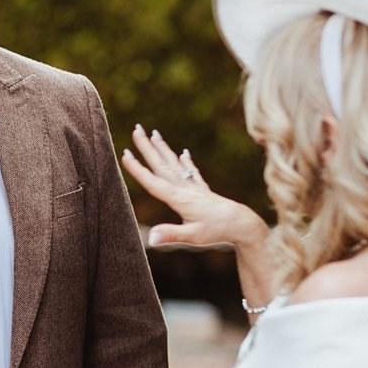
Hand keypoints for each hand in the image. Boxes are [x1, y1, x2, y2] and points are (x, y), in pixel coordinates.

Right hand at [120, 125, 265, 249]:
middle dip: (147, 147)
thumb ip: (170, 235)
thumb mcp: (192, 236)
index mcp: (179, 198)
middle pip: (161, 165)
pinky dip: (186, 162)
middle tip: (136, 129)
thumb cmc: (217, 231)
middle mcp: (185, 189)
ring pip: (175, 164)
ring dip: (163, 149)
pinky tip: (183, 153)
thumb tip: (150, 238)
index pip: (153, 181)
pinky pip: (192, 172)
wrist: (243, 224)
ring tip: (153, 133)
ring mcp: (194, 188)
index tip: (125, 154)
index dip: (137, 169)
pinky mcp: (203, 191)